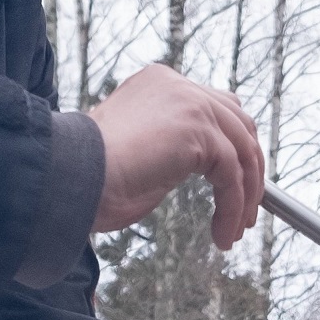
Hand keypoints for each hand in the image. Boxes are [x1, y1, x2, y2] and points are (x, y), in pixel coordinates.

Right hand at [90, 65, 264, 246]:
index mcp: (161, 84)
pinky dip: (233, 209)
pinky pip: (232, 177)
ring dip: (244, 198)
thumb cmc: (92, 178)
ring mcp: (189, 103)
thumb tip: (210, 169)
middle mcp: (177, 85)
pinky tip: (222, 235)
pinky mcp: (197, 131)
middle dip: (249, 171)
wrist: (70, 177)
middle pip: (240, 123)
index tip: (237, 186)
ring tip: (234, 232)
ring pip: (241, 152)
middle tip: (246, 212)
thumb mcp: (143, 153)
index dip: (234, 148)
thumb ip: (176, 149)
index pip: (217, 107)